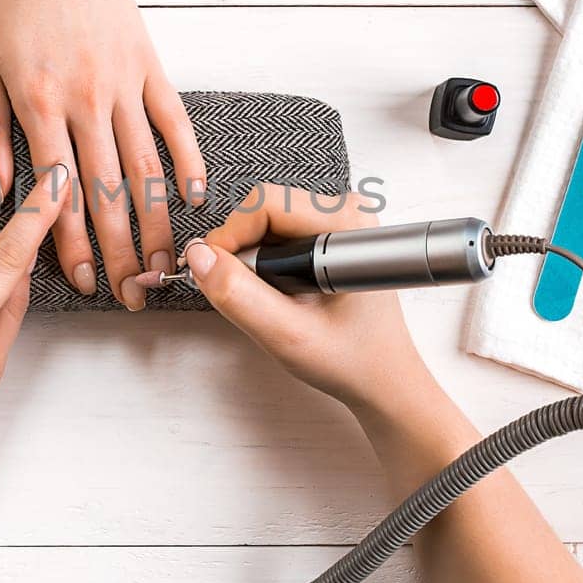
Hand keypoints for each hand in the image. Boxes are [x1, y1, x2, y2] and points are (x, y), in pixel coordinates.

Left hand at [0, 0, 205, 309]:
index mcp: (37, 103)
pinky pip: (174, 122)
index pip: (57, 191)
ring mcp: (123, 83)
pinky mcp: (150, 66)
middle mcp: (85, 99)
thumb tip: (0, 190)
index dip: (69, 243)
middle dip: (119, 251)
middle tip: (131, 292)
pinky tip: (196, 197)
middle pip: (107, 192)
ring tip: (164, 263)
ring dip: (155, 221)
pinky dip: (189, 160)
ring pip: (145, 167)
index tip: (80, 282)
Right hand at [184, 184, 429, 416]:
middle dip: (241, 247)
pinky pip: (281, 231)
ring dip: (254, 256)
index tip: (214, 272)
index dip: (231, 236)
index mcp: (347, 228)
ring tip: (268, 297)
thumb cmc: (351, 358)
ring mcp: (342, 221)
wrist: (382, 377)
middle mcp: (349, 213)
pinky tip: (280, 290)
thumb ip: (239, 295)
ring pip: (269, 218)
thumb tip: (200, 258)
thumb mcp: (286, 336)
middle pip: (266, 206)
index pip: (267, 204)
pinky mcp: (332, 234)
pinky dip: (267, 259)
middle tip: (242, 292)